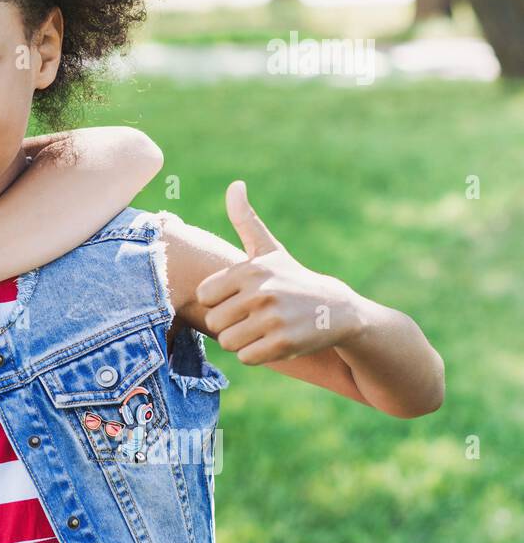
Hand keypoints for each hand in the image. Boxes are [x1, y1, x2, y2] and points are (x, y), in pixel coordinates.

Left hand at [195, 180, 363, 364]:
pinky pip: (246, 357)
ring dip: (243, 340)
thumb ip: (246, 220)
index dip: (220, 301)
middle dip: (231, 323)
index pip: (205, 296)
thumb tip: (235, 185)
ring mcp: (273, 319)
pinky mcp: (284, 344)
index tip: (241, 297)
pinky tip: (275, 341)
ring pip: (228, 342)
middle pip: (215, 322)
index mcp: (249, 270)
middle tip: (255, 316)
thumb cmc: (293, 279)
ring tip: (264, 328)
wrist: (338, 310)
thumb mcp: (269, 249)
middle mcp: (260, 292)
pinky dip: (257, 354)